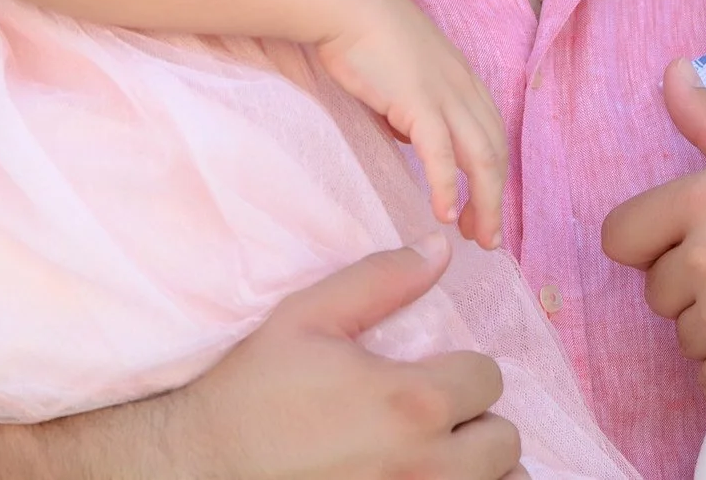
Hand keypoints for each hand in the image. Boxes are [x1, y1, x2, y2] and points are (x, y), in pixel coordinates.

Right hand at [162, 237, 525, 478]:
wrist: (201, 467)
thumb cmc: (252, 392)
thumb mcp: (307, 318)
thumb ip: (380, 279)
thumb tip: (439, 248)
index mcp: (411, 402)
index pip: (488, 379)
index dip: (461, 371)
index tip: (429, 375)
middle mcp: (424, 465)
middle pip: (504, 442)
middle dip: (476, 423)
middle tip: (434, 418)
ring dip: (477, 468)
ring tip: (439, 454)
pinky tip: (425, 476)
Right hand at [314, 0, 508, 248]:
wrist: (345, 3)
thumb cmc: (364, 35)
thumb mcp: (401, 75)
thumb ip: (412, 107)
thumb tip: (410, 138)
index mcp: (462, 79)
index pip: (492, 135)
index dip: (493, 174)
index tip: (486, 208)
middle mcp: (464, 88)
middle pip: (494, 152)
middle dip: (495, 198)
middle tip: (489, 238)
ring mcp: (445, 94)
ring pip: (480, 158)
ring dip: (483, 202)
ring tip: (479, 238)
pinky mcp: (419, 101)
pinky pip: (441, 154)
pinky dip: (446, 186)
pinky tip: (445, 215)